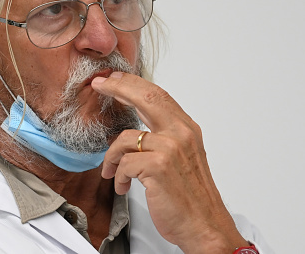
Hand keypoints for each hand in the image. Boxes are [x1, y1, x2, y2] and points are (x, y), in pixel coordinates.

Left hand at [91, 72, 247, 252]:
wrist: (205, 225)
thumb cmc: (192, 196)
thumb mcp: (185, 157)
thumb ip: (166, 137)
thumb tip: (141, 127)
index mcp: (187, 129)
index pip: (158, 95)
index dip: (133, 84)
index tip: (114, 79)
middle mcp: (181, 133)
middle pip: (145, 97)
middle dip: (118, 87)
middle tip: (99, 85)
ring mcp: (170, 149)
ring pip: (125, 139)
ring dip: (111, 158)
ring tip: (111, 172)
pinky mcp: (158, 167)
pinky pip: (124, 164)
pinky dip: (118, 177)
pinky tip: (122, 186)